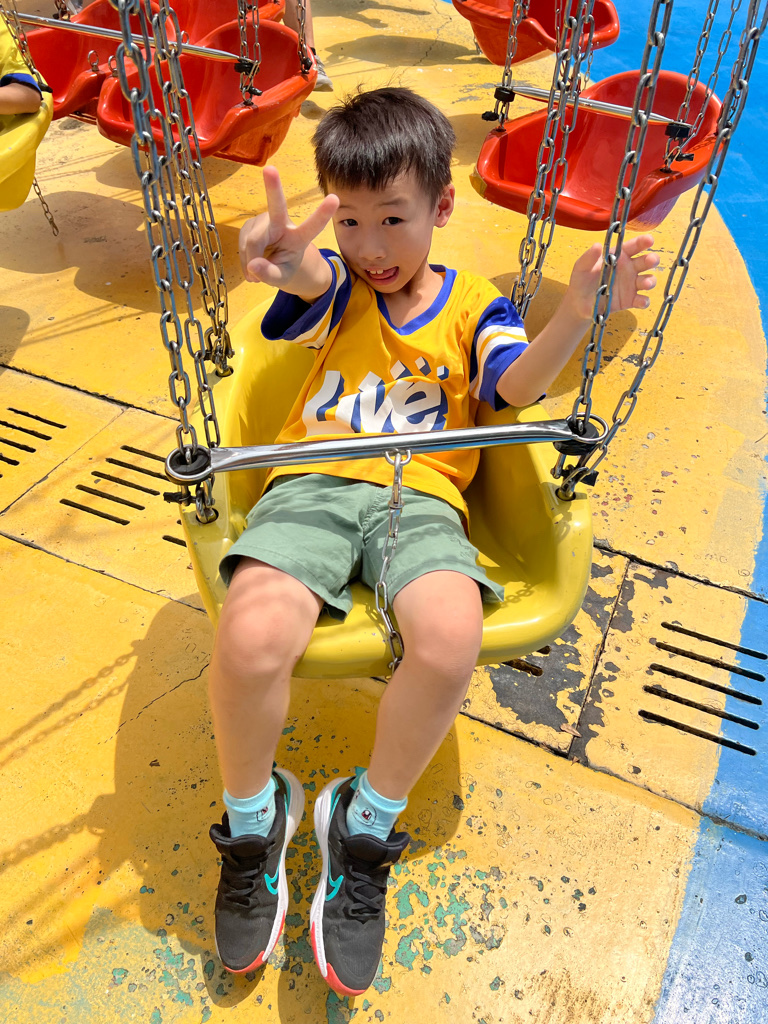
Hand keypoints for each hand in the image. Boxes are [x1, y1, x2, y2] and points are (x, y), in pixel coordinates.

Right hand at [239, 165, 338, 290]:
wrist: (276, 263)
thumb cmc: (284, 268)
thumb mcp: (282, 278)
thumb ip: (270, 275)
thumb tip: (253, 266)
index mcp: (298, 237)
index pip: (311, 227)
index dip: (322, 215)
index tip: (335, 199)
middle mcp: (282, 223)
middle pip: (276, 206)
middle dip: (273, 187)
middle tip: (270, 169)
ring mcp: (264, 221)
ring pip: (252, 241)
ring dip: (250, 259)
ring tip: (258, 270)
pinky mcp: (250, 224)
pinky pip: (242, 243)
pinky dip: (244, 257)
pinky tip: (251, 262)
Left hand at [566, 233, 659, 320]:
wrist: (578, 303)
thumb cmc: (581, 280)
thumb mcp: (581, 268)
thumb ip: (588, 257)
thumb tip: (597, 245)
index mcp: (619, 256)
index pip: (634, 246)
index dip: (643, 242)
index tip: (649, 240)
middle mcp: (629, 268)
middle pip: (646, 261)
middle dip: (652, 259)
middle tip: (651, 260)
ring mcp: (631, 285)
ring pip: (648, 280)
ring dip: (650, 281)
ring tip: (645, 283)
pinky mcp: (630, 300)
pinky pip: (642, 300)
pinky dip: (644, 301)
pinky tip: (641, 301)